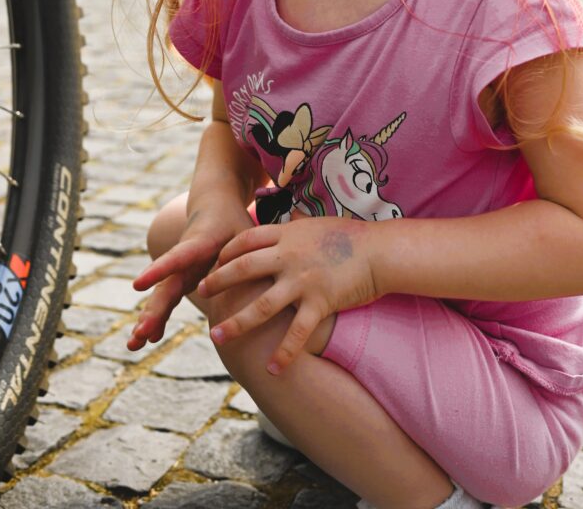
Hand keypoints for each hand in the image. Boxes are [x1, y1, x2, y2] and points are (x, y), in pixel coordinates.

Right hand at [128, 205, 253, 350]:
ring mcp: (179, 270)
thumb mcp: (245, 232)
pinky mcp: (180, 279)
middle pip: (166, 285)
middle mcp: (183, 258)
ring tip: (135, 344)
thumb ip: (252, 254)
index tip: (137, 284)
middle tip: (142, 332)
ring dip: (149, 319)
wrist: (214, 204)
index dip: (160, 269)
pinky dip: (158, 319)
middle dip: (154, 309)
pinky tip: (147, 340)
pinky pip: (166, 301)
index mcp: (199, 243)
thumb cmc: (234, 220)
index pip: (178, 256)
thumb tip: (265, 281)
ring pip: (162, 296)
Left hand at [197, 216, 378, 373]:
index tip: (215, 262)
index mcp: (288, 235)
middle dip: (219, 282)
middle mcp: (289, 256)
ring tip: (216, 336)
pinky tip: (272, 370)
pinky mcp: (320, 302)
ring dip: (237, 323)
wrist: (381, 250)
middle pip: (243, 269)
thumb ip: (297, 224)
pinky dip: (284, 353)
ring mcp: (303, 280)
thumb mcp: (318, 223)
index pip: (246, 240)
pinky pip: (297, 333)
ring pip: (262, 305)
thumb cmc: (352, 235)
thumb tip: (288, 213)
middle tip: (201, 294)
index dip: (227, 252)